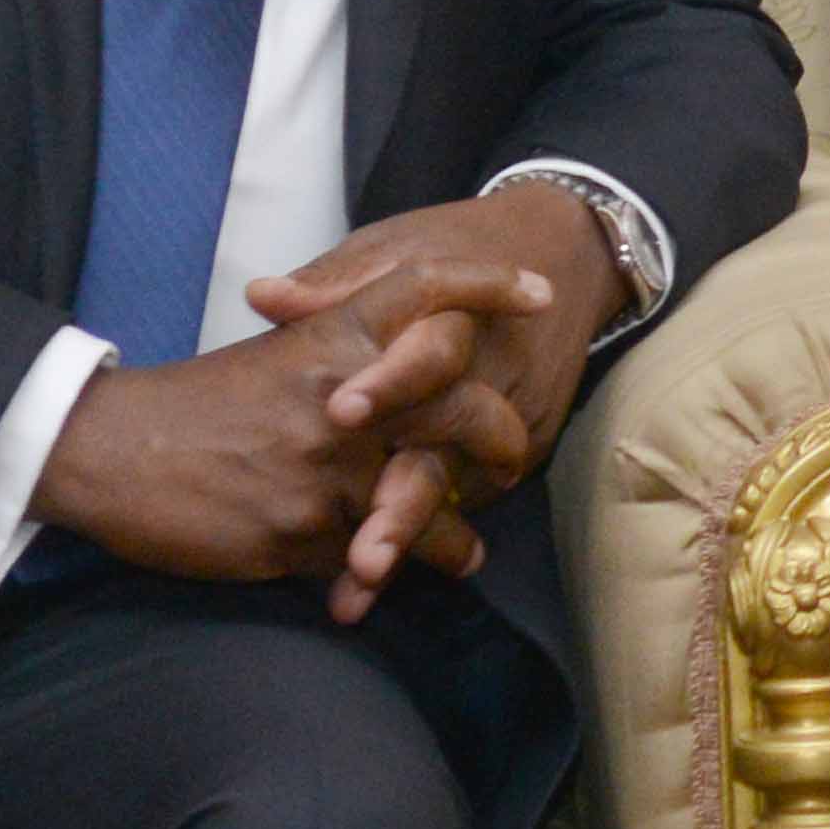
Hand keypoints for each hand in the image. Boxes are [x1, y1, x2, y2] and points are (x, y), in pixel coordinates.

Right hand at [30, 312, 489, 613]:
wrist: (108, 450)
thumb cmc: (191, 405)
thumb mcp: (272, 356)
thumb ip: (336, 355)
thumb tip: (394, 366)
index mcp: (333, 337)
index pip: (429, 291)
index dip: (490, 286)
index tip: (540, 295)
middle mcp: (347, 394)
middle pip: (464, 406)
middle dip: (503, 440)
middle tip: (512, 463)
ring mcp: (332, 464)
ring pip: (432, 501)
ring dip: (456, 537)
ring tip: (467, 554)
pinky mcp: (306, 528)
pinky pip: (374, 560)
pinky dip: (383, 579)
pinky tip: (378, 590)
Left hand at [243, 180, 622, 612]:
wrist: (566, 249)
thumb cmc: (455, 243)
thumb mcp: (395, 246)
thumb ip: (332, 280)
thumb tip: (263, 298)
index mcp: (456, 317)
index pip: (430, 353)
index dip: (388, 383)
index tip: (339, 413)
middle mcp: (492, 376)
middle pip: (451, 450)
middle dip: (405, 503)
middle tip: (362, 554)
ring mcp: (513, 418)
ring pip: (459, 490)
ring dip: (412, 541)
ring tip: (357, 586)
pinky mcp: (524, 449)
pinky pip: (471, 501)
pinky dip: (425, 543)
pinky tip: (366, 584)